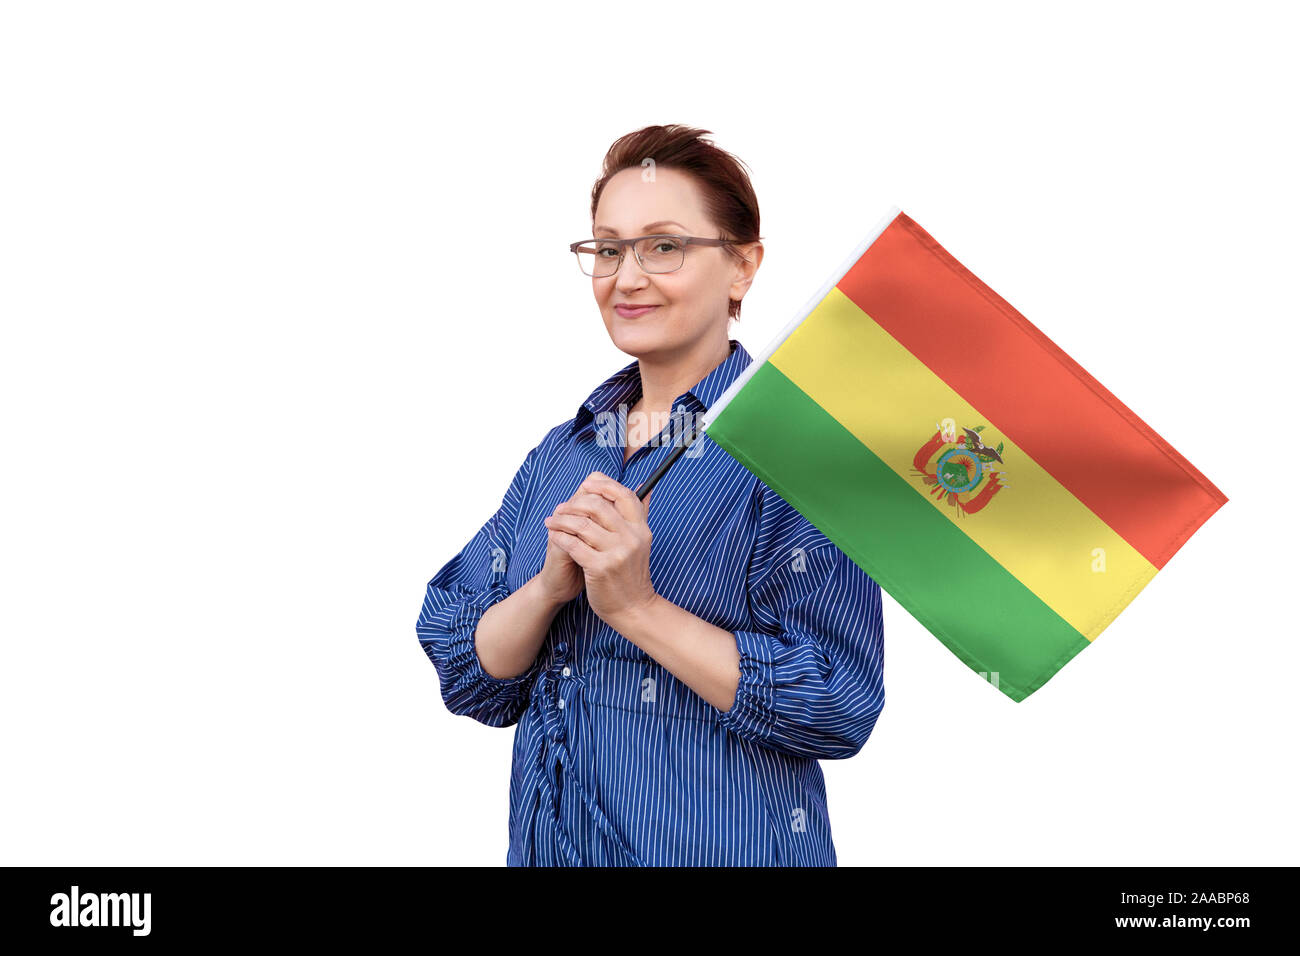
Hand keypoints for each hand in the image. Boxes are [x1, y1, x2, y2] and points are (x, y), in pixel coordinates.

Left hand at [543, 471, 656, 625]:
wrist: (633, 608)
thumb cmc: (631, 574)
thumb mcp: (641, 543)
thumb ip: (640, 515)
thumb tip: (644, 488)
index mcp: (641, 529)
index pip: (624, 495)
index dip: (604, 485)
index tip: (586, 484)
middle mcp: (631, 538)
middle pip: (599, 505)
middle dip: (575, 503)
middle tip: (562, 507)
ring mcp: (616, 553)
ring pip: (582, 524)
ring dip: (562, 520)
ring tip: (552, 521)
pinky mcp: (600, 568)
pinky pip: (573, 545)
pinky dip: (560, 537)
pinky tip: (553, 536)